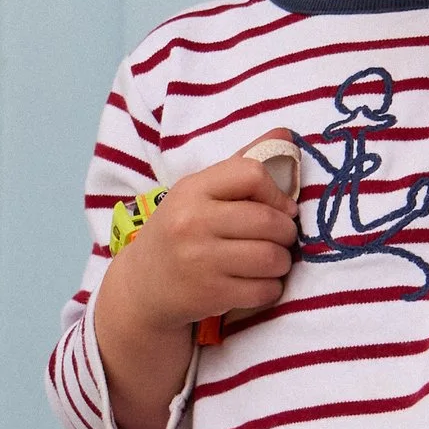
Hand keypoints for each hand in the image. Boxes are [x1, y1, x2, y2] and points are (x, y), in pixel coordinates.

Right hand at [94, 155, 297, 428]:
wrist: (142, 286)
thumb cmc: (179, 231)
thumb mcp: (198, 193)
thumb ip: (240, 164)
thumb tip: (286, 132)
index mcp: (192, 190)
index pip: (252, 174)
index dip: (277, 193)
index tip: (280, 208)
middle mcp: (193, 223)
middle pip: (270, 221)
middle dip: (286, 233)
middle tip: (280, 239)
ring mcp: (200, 261)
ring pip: (273, 258)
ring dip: (282, 262)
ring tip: (270, 261)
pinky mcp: (210, 295)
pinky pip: (265, 290)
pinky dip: (270, 288)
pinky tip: (257, 283)